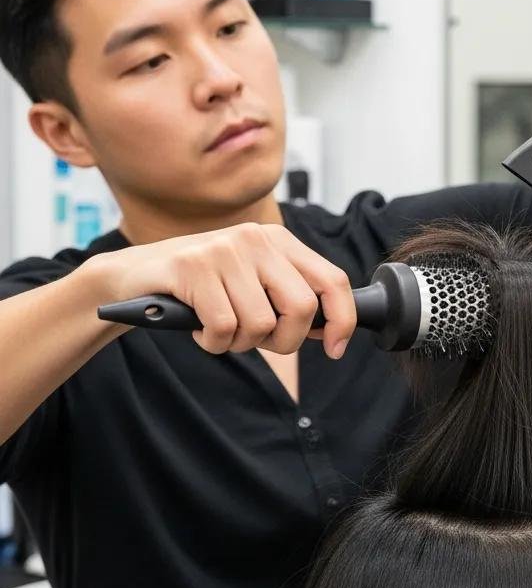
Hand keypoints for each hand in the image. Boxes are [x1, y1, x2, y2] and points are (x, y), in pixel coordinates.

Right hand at [87, 223, 355, 357]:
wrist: (132, 277)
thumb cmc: (200, 287)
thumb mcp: (252, 283)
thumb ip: (290, 297)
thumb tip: (333, 329)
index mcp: (279, 241)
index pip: (333, 280)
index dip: (342, 319)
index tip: (336, 349)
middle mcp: (256, 238)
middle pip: (302, 308)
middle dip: (285, 341)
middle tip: (256, 341)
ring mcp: (224, 250)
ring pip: (261, 324)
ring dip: (239, 343)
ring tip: (219, 328)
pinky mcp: (192, 267)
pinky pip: (224, 327)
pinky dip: (213, 342)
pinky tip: (198, 328)